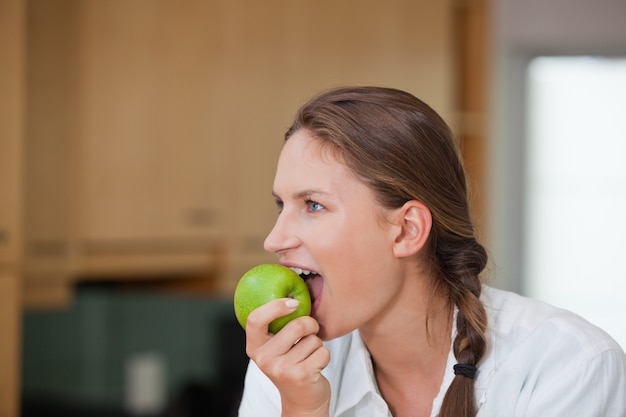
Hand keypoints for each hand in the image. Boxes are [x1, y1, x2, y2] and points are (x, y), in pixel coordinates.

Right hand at [245, 298, 330, 416]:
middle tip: (311, 331)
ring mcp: (282, 369)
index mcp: (254, 348)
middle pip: (295, 325)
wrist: (302, 402)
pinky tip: (316, 367)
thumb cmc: (291, 366)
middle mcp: (264, 359)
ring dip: (317, 345)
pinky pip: (323, 352)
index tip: (293, 302)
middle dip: (310, 325)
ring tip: (309, 356)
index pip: (255, 319)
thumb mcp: (276, 348)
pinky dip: (324, 356)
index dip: (274, 306)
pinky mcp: (301, 375)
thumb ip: (276, 327)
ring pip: (312, 339)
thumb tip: (290, 292)